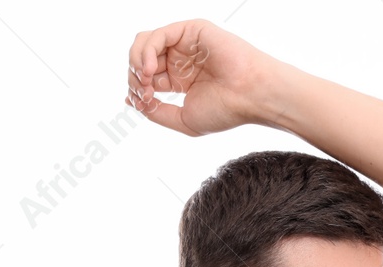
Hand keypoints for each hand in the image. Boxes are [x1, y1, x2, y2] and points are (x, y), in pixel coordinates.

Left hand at [125, 19, 278, 135]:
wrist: (251, 96)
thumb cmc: (226, 110)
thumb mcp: (183, 120)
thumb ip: (156, 112)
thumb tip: (131, 100)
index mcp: (180, 80)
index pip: (145, 78)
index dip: (136, 88)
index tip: (144, 102)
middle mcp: (180, 60)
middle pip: (140, 59)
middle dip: (135, 76)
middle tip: (145, 92)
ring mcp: (185, 44)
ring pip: (144, 43)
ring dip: (136, 61)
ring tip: (146, 79)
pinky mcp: (190, 30)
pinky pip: (157, 35)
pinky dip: (147, 51)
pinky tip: (151, 69)